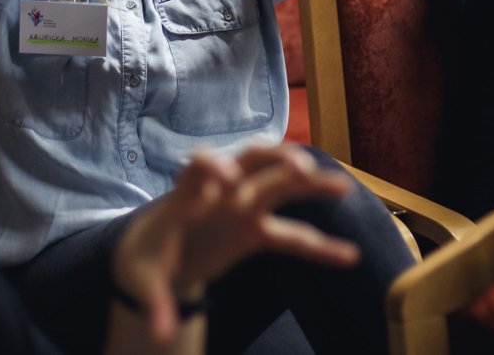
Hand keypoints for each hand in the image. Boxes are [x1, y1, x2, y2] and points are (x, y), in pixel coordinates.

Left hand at [110, 145, 358, 343]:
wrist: (154, 256)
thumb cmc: (146, 261)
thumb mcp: (144, 282)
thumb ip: (156, 304)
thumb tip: (159, 335)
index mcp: (186, 195)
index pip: (198, 167)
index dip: (214, 166)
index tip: (229, 177)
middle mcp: (219, 191)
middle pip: (249, 160)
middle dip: (274, 159)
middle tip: (299, 166)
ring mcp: (241, 207)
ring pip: (279, 184)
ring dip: (309, 183)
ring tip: (342, 188)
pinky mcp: (254, 230)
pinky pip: (291, 235)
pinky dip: (318, 246)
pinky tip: (349, 257)